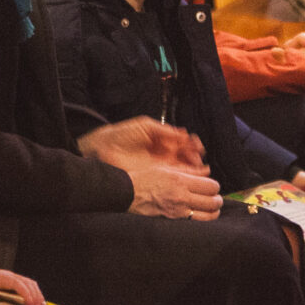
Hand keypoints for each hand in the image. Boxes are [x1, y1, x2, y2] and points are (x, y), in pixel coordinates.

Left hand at [0, 268, 45, 304]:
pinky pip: (28, 286)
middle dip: (33, 296)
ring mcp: (12, 278)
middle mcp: (8, 275)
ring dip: (37, 295)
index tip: (29, 303)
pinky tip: (38, 303)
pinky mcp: (15, 283)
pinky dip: (35, 294)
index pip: (15, 282)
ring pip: (30, 283)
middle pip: (26, 282)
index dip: (24, 292)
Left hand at [79, 117, 204, 169]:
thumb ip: (164, 130)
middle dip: (196, 157)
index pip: (184, 143)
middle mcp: (165, 154)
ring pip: (183, 169)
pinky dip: (184, 178)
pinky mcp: (154, 176)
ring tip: (200, 169)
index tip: (196, 145)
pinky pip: (172, 178)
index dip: (193, 144)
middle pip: (187, 157)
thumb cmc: (123, 134)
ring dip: (194, 170)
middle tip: (198, 158)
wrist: (104, 148)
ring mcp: (160, 166)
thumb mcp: (145, 126)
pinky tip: (190, 177)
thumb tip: (183, 133)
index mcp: (164, 140)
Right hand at [122, 158, 224, 219]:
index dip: (215, 187)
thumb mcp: (165, 169)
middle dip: (217, 200)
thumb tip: (206, 172)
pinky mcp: (172, 222)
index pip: (211, 186)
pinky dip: (202, 221)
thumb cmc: (144, 179)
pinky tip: (199, 217)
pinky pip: (196, 224)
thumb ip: (187, 172)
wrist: (126, 194)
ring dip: (213, 212)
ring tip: (209, 209)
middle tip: (214, 199)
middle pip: (213, 201)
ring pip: (209, 216)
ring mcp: (177, 212)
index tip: (211, 187)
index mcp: (180, 180)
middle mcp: (181, 196)